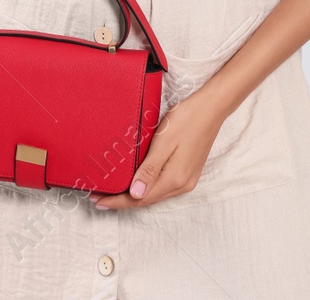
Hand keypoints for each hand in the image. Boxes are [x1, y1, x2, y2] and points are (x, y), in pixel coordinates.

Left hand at [91, 92, 228, 209]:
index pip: (139, 199)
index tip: (98, 201)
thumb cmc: (187, 119)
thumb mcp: (164, 142)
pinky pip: (163, 187)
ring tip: (114, 192)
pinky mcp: (188, 172)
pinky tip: (137, 183)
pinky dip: (147, 188)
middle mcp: (182, 185)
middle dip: (123, 201)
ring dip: (134, 196)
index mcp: (174, 179)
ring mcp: (187, 180)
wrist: (211, 108)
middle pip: (147, 200)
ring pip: (155, 195)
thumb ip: (149, 170)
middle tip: (99, 197)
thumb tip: (135, 195)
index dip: (117, 202)